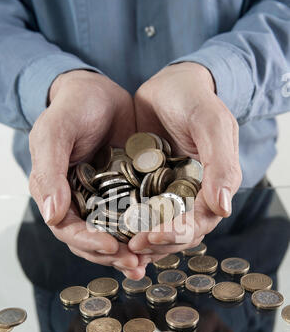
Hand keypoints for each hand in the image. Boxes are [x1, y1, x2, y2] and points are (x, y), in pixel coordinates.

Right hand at [29, 70, 144, 277]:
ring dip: (130, 251)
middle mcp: (81, 202)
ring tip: (148, 262)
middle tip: (135, 264)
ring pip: (115, 235)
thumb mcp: (55, 133)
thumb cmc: (71, 108)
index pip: (67, 229)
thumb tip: (51, 217)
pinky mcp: (128, 192)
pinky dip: (146, 231)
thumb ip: (50, 172)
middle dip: (113, 255)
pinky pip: (136, 218)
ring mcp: (105, 199)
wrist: (99, 91)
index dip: (87, 242)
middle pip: (92, 240)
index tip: (110, 247)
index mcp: (57, 193)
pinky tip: (160, 240)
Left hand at [129, 62, 241, 263]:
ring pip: (156, 228)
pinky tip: (109, 234)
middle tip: (132, 245)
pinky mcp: (145, 188)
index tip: (153, 235)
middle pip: (176, 232)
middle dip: (156, 243)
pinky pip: (136, 212)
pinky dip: (126, 226)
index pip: (199, 221)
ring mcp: (167, 194)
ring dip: (139, 242)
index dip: (178, 233)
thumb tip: (223, 209)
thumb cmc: (194, 99)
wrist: (169, 84)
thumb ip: (221, 164)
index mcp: (212, 187)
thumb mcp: (211, 124)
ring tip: (118, 247)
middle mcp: (190, 196)